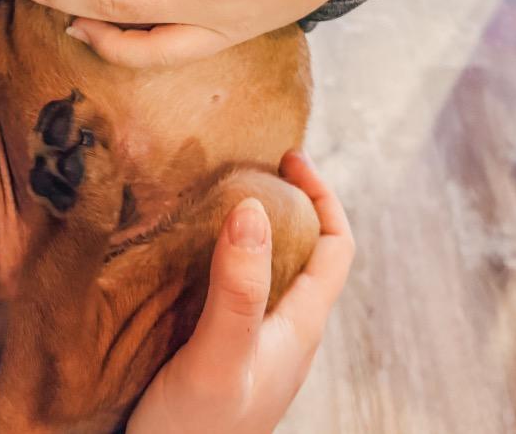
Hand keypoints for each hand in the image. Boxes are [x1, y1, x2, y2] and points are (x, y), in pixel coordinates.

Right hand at [127, 152, 353, 433]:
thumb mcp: (218, 358)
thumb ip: (238, 290)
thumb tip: (253, 207)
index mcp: (298, 329)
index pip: (336, 247)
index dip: (323, 196)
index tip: (287, 157)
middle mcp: (282, 332)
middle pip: (304, 252)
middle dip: (283, 201)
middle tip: (241, 164)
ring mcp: (250, 344)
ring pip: (266, 270)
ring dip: (248, 228)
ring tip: (208, 193)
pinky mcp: (216, 352)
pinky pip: (231, 288)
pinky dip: (216, 255)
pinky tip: (179, 247)